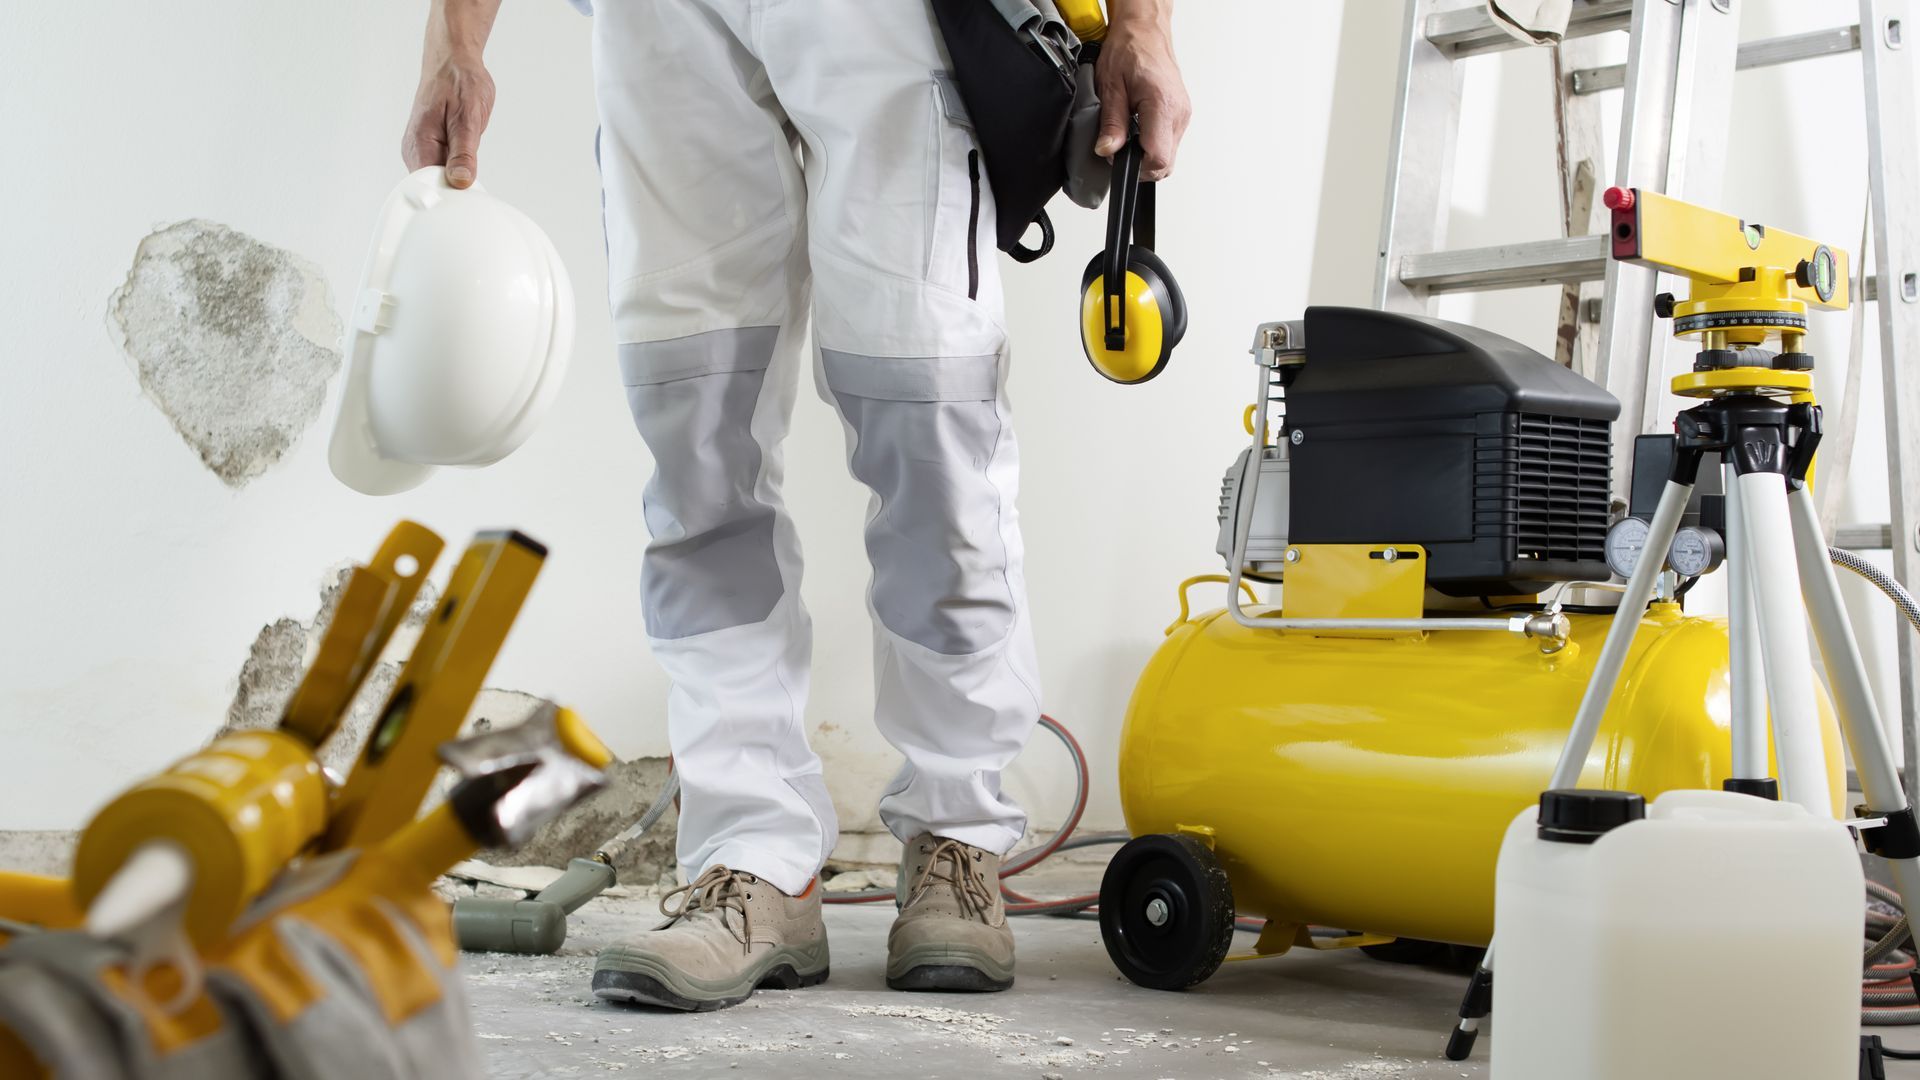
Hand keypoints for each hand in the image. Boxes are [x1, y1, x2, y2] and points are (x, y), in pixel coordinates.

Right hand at [402, 56, 493, 187]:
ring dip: (457, 180)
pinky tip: (466, 163)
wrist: (452, 62)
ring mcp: (421, 150)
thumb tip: (460, 182)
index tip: (468, 198)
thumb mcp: (468, 117)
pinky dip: (457, 171)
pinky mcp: (430, 149)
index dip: (449, 197)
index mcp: (420, 144)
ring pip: (439, 181)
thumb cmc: (459, 82)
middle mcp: (415, 150)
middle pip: (433, 188)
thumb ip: (464, 152)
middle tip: (476, 185)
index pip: (428, 187)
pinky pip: (442, 170)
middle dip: (455, 192)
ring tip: (470, 166)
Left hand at [1093, 3, 1190, 180]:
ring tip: (1128, 131)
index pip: (1158, 159)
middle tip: (1119, 145)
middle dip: (1139, 163)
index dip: (1135, 167)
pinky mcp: (1182, 114)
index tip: (1118, 156)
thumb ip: (1111, 123)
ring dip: (1146, 152)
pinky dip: (1152, 142)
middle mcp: (1179, 112)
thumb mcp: (1110, 87)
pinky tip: (1139, 127)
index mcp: (1162, 105)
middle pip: (1166, 163)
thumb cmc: (1129, 49)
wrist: (1145, 30)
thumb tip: (1107, 150)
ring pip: (1168, 155)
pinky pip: (1169, 141)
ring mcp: (1183, 114)